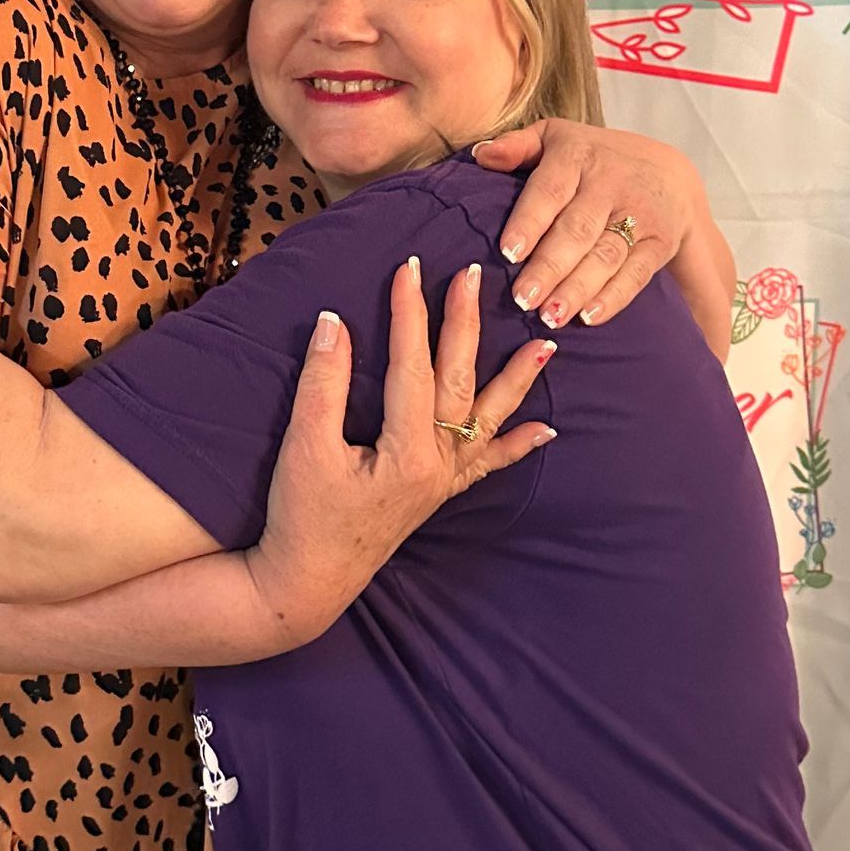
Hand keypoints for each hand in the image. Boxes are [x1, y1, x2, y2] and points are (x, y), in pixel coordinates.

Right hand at [250, 257, 556, 638]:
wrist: (306, 582)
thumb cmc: (301, 516)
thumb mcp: (304, 447)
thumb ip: (323, 384)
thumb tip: (334, 322)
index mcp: (407, 451)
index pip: (412, 366)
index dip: (409, 314)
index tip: (407, 268)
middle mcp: (437, 465)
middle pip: (458, 381)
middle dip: (465, 324)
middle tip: (472, 276)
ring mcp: (442, 480)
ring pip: (486, 419)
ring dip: (516, 379)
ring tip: (548, 344)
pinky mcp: (437, 492)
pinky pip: (486, 465)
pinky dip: (516, 445)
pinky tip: (545, 430)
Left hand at [472, 119, 706, 328]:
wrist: (667, 173)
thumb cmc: (592, 159)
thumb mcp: (556, 138)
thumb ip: (517, 146)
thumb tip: (480, 156)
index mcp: (578, 156)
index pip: (551, 190)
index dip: (529, 222)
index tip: (507, 253)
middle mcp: (610, 184)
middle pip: (577, 230)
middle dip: (549, 267)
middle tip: (522, 299)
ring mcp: (639, 215)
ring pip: (605, 256)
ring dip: (576, 289)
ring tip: (549, 316)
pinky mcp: (659, 243)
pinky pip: (635, 274)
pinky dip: (613, 298)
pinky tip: (587, 318)